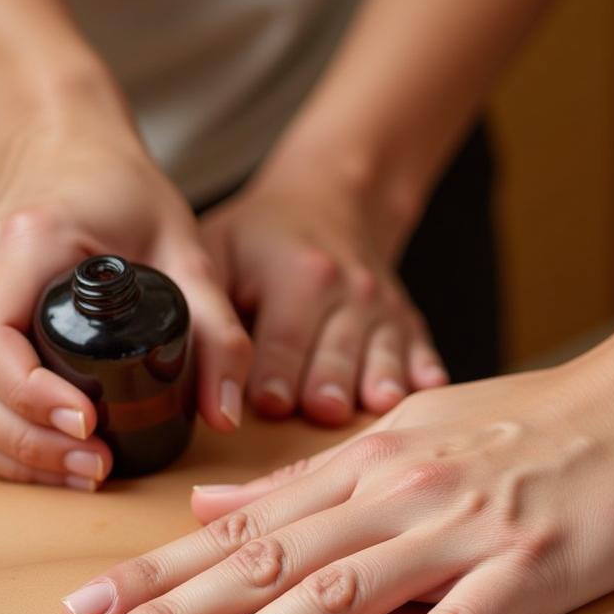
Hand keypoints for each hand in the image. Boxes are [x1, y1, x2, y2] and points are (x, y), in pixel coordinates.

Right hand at [0, 82, 251, 487]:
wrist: (62, 143)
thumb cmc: (123, 191)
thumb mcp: (187, 248)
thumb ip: (217, 328)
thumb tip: (225, 415)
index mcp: (26, 241)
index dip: (29, 398)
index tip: (89, 427)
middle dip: (21, 442)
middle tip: (92, 467)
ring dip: (1, 449)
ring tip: (74, 470)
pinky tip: (41, 454)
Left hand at [61, 359, 613, 613]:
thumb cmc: (513, 427)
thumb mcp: (397, 437)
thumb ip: (303, 479)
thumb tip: (212, 505)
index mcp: (359, 466)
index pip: (238, 529)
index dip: (156, 571)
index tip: (84, 609)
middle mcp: (393, 495)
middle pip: (265, 563)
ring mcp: (457, 532)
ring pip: (336, 592)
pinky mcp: (525, 571)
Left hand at [200, 159, 445, 426]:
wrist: (330, 202)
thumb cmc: (260, 239)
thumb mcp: (217, 254)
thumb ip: (204, 312)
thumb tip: (182, 370)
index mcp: (297, 275)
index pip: (283, 335)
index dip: (274, 371)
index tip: (269, 403)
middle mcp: (349, 290)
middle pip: (336, 352)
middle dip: (327, 384)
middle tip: (323, 412)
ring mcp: (383, 309)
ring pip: (383, 355)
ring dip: (379, 382)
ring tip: (379, 404)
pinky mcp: (407, 323)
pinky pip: (423, 351)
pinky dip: (426, 373)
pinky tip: (431, 391)